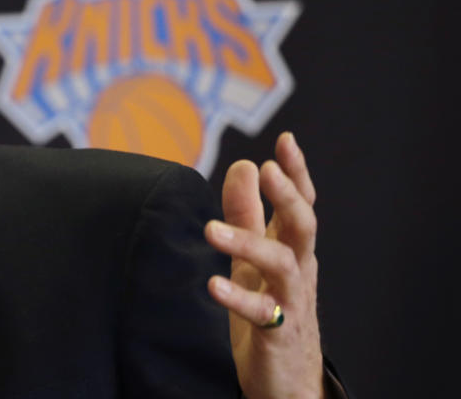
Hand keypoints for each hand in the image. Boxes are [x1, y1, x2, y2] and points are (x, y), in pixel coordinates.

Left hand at [204, 132, 323, 398]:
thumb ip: (247, 213)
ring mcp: (291, 301)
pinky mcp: (277, 333)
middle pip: (303, 226)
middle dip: (288, 196)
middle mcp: (298, 269)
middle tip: (268, 170)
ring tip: (212, 230)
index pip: (300, 204)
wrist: (287, 378)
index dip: (297, 173)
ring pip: (282, 264)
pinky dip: (238, 299)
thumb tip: (244, 164)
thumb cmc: (269, 308)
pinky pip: (261, 313)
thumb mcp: (252, 257)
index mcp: (292, 247)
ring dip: (248, 243)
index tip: (286, 140)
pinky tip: (213, 285)